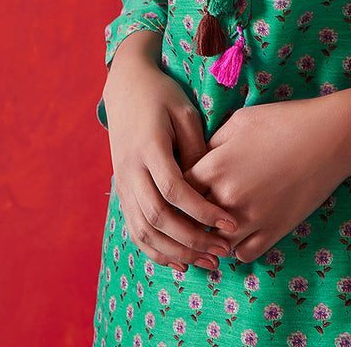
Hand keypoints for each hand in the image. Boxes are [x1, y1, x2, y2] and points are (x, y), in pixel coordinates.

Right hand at [103, 30, 235, 269]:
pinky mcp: (121, 191)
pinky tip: (180, 261)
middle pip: (158, 218)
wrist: (126, 87)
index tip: (229, 223)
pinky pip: (135, 229)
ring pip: (144, 231)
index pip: (174, 191)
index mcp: (148, 148)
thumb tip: (212, 187)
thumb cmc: (162, 95)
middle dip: (193, 239)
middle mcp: (130, 171)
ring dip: (176, 252)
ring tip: (208, 263)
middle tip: (224, 251)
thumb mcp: (184, 112)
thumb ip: (196, 149)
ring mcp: (122, 184)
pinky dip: (156, 250)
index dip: (202, 211)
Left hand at [187, 80, 350, 261]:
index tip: (181, 187)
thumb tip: (198, 160)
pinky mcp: (273, 231)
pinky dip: (237, 248)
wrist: (329, 138)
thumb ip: (212, 142)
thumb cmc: (284, 121)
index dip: (177, 189)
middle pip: (191, 220)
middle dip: (189, 216)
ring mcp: (251, 218)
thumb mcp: (240, 121)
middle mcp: (227, 197)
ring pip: (214, 243)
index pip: (177, 189)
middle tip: (192, 212)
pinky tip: (240, 234)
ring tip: (214, 228)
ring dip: (211, 237)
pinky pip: (242, 255)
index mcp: (215, 166)